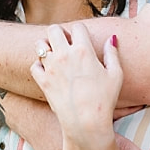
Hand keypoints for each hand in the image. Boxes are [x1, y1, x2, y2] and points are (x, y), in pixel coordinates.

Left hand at [30, 23, 121, 149]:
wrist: (86, 122)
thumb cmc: (104, 100)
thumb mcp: (116, 75)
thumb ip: (113, 54)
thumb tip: (111, 39)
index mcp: (83, 50)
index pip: (77, 26)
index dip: (80, 31)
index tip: (81, 40)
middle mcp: (64, 55)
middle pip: (53, 29)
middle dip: (59, 33)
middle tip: (65, 44)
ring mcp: (51, 67)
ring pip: (40, 44)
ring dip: (46, 46)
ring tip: (55, 56)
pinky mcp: (42, 81)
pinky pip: (34, 65)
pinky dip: (39, 66)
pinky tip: (48, 71)